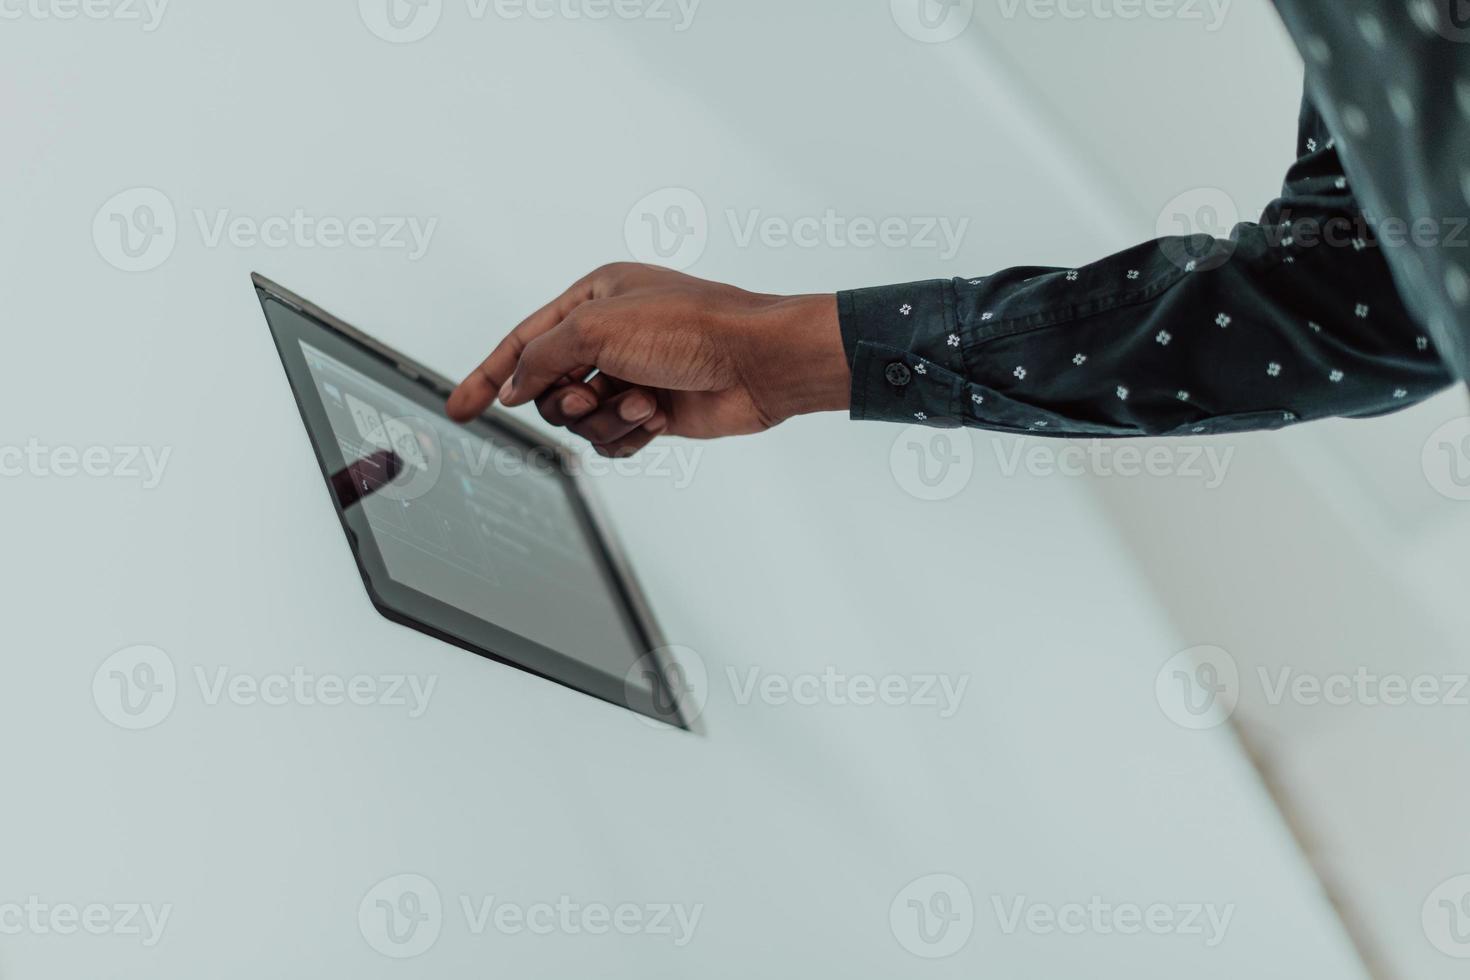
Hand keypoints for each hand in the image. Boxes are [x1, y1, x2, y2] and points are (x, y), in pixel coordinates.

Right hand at [446, 263, 850, 455]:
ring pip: (582, 420)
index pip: (524, 342)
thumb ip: (543, 359)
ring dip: (605, 418)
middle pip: (549, 389)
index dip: (489, 376)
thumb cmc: (694, 326)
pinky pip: (614, 439)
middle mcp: (611, 336)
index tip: (460, 408)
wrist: (758, 363)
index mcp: (594, 299)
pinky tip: (656, 417)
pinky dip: (629, 433)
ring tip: (640, 402)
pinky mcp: (655, 410)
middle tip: (589, 396)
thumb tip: (514, 387)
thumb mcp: (598, 328)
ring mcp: (633, 375)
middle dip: (565, 401)